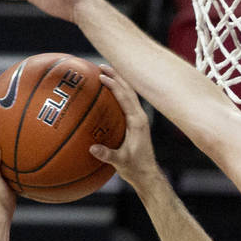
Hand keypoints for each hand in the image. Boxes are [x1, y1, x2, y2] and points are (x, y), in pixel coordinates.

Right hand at [88, 66, 159, 189]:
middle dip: (116, 76)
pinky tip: (105, 91)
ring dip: (118, 81)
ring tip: (103, 72)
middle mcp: (140, 116)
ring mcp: (139, 118)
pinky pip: (126, 102)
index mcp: (138, 122)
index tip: (101, 76)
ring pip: (129, 94)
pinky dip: (117, 93)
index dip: (114, 85)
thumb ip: (108, 155)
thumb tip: (93, 148)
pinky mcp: (136, 122)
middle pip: (129, 90)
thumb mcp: (120, 162)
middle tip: (100, 66)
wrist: (147, 173)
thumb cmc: (135, 168)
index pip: (126, 97)